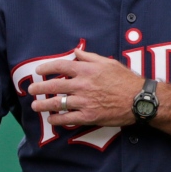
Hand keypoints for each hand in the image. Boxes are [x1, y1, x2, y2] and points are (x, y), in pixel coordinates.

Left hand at [26, 49, 144, 127]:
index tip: (38, 71)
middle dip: (39, 88)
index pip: (60, 66)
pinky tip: (52, 119)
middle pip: (54, 85)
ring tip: (35, 107)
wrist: (139, 100)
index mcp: (86, 70)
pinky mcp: (89, 116)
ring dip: (43, 105)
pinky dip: (57, 119)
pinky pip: (68, 118)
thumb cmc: (125, 80)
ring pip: (57, 103)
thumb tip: (75, 52)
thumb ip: (89, 57)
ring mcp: (84, 101)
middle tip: (31, 90)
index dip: (46, 68)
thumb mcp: (108, 63)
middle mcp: (82, 85)